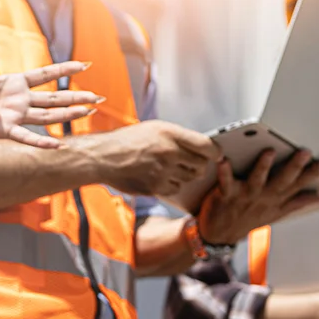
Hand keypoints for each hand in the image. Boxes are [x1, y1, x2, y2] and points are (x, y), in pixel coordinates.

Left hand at [0, 29, 103, 148]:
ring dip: (68, 115)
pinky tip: (58, 146)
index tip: (85, 65)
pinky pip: (27, 137)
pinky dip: (41, 142)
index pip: (45, 75)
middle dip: (76, 96)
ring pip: (48, 116)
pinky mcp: (7, 130)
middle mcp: (22, 100)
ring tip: (88, 112)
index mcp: (17, 83)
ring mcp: (17, 116)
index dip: (63, 70)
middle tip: (98, 97)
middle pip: (54, 98)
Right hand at [85, 120, 219, 196]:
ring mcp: (162, 171)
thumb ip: (177, 138)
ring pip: (189, 178)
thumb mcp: (154, 129)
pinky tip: (160, 177)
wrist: (102, 157)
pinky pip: (175, 189)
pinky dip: (171, 185)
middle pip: (201, 165)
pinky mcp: (155, 187)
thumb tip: (200, 148)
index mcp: (170, 133)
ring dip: (185, 175)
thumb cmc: (127, 141)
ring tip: (171, 168)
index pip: (207, 146)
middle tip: (190, 162)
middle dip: (199, 165)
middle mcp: (169, 152)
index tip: (216, 154)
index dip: (215, 152)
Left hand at [197, 149, 318, 244]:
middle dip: (295, 167)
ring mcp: (245, 196)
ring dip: (263, 166)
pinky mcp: (226, 195)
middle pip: (283, 180)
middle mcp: (264, 198)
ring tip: (270, 152)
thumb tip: (318, 197)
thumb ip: (296, 203)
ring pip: (257, 179)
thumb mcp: (275, 214)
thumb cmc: (247, 220)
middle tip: (305, 152)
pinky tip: (224, 160)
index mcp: (276, 200)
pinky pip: (225, 182)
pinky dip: (224, 172)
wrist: (218, 236)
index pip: (299, 184)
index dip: (314, 174)